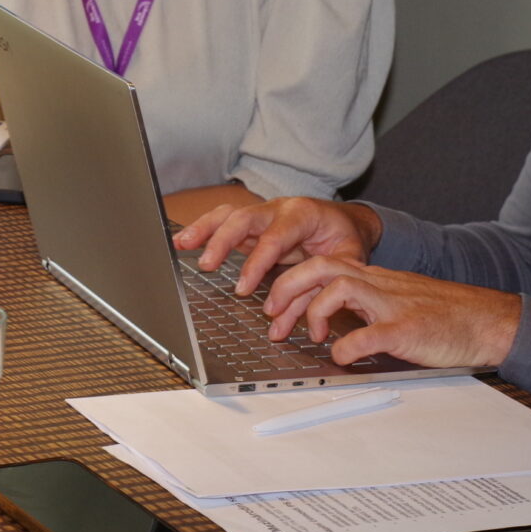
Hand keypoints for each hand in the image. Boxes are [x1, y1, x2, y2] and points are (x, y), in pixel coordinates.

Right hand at [176, 194, 379, 291]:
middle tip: (208, 266)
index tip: (242, 288)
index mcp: (303, 214)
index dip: (256, 263)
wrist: (344, 220)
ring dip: (204, 229)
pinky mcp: (251, 222)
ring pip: (228, 214)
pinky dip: (203, 229)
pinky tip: (184, 241)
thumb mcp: (347, 260)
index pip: (275, 237)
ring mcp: (262, 212)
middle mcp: (278, 208)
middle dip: (223, 242)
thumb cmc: (344, 239)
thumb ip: (324, 286)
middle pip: (244, 218)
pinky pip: (223, 220)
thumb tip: (305, 323)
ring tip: (183, 244)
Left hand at [259, 256, 520, 367]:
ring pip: (341, 286)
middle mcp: (379, 284)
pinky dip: (348, 347)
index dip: (290, 281)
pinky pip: (369, 334)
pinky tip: (342, 357)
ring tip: (312, 335)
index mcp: (375, 279)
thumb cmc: (445, 316)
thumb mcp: (397, 302)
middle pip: (322, 265)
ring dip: (315, 311)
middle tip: (272, 315)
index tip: (273, 306)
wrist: (488, 321)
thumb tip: (328, 323)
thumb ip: (364, 307)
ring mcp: (393, 305)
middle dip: (287, 286)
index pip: (323, 263)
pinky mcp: (408, 330)